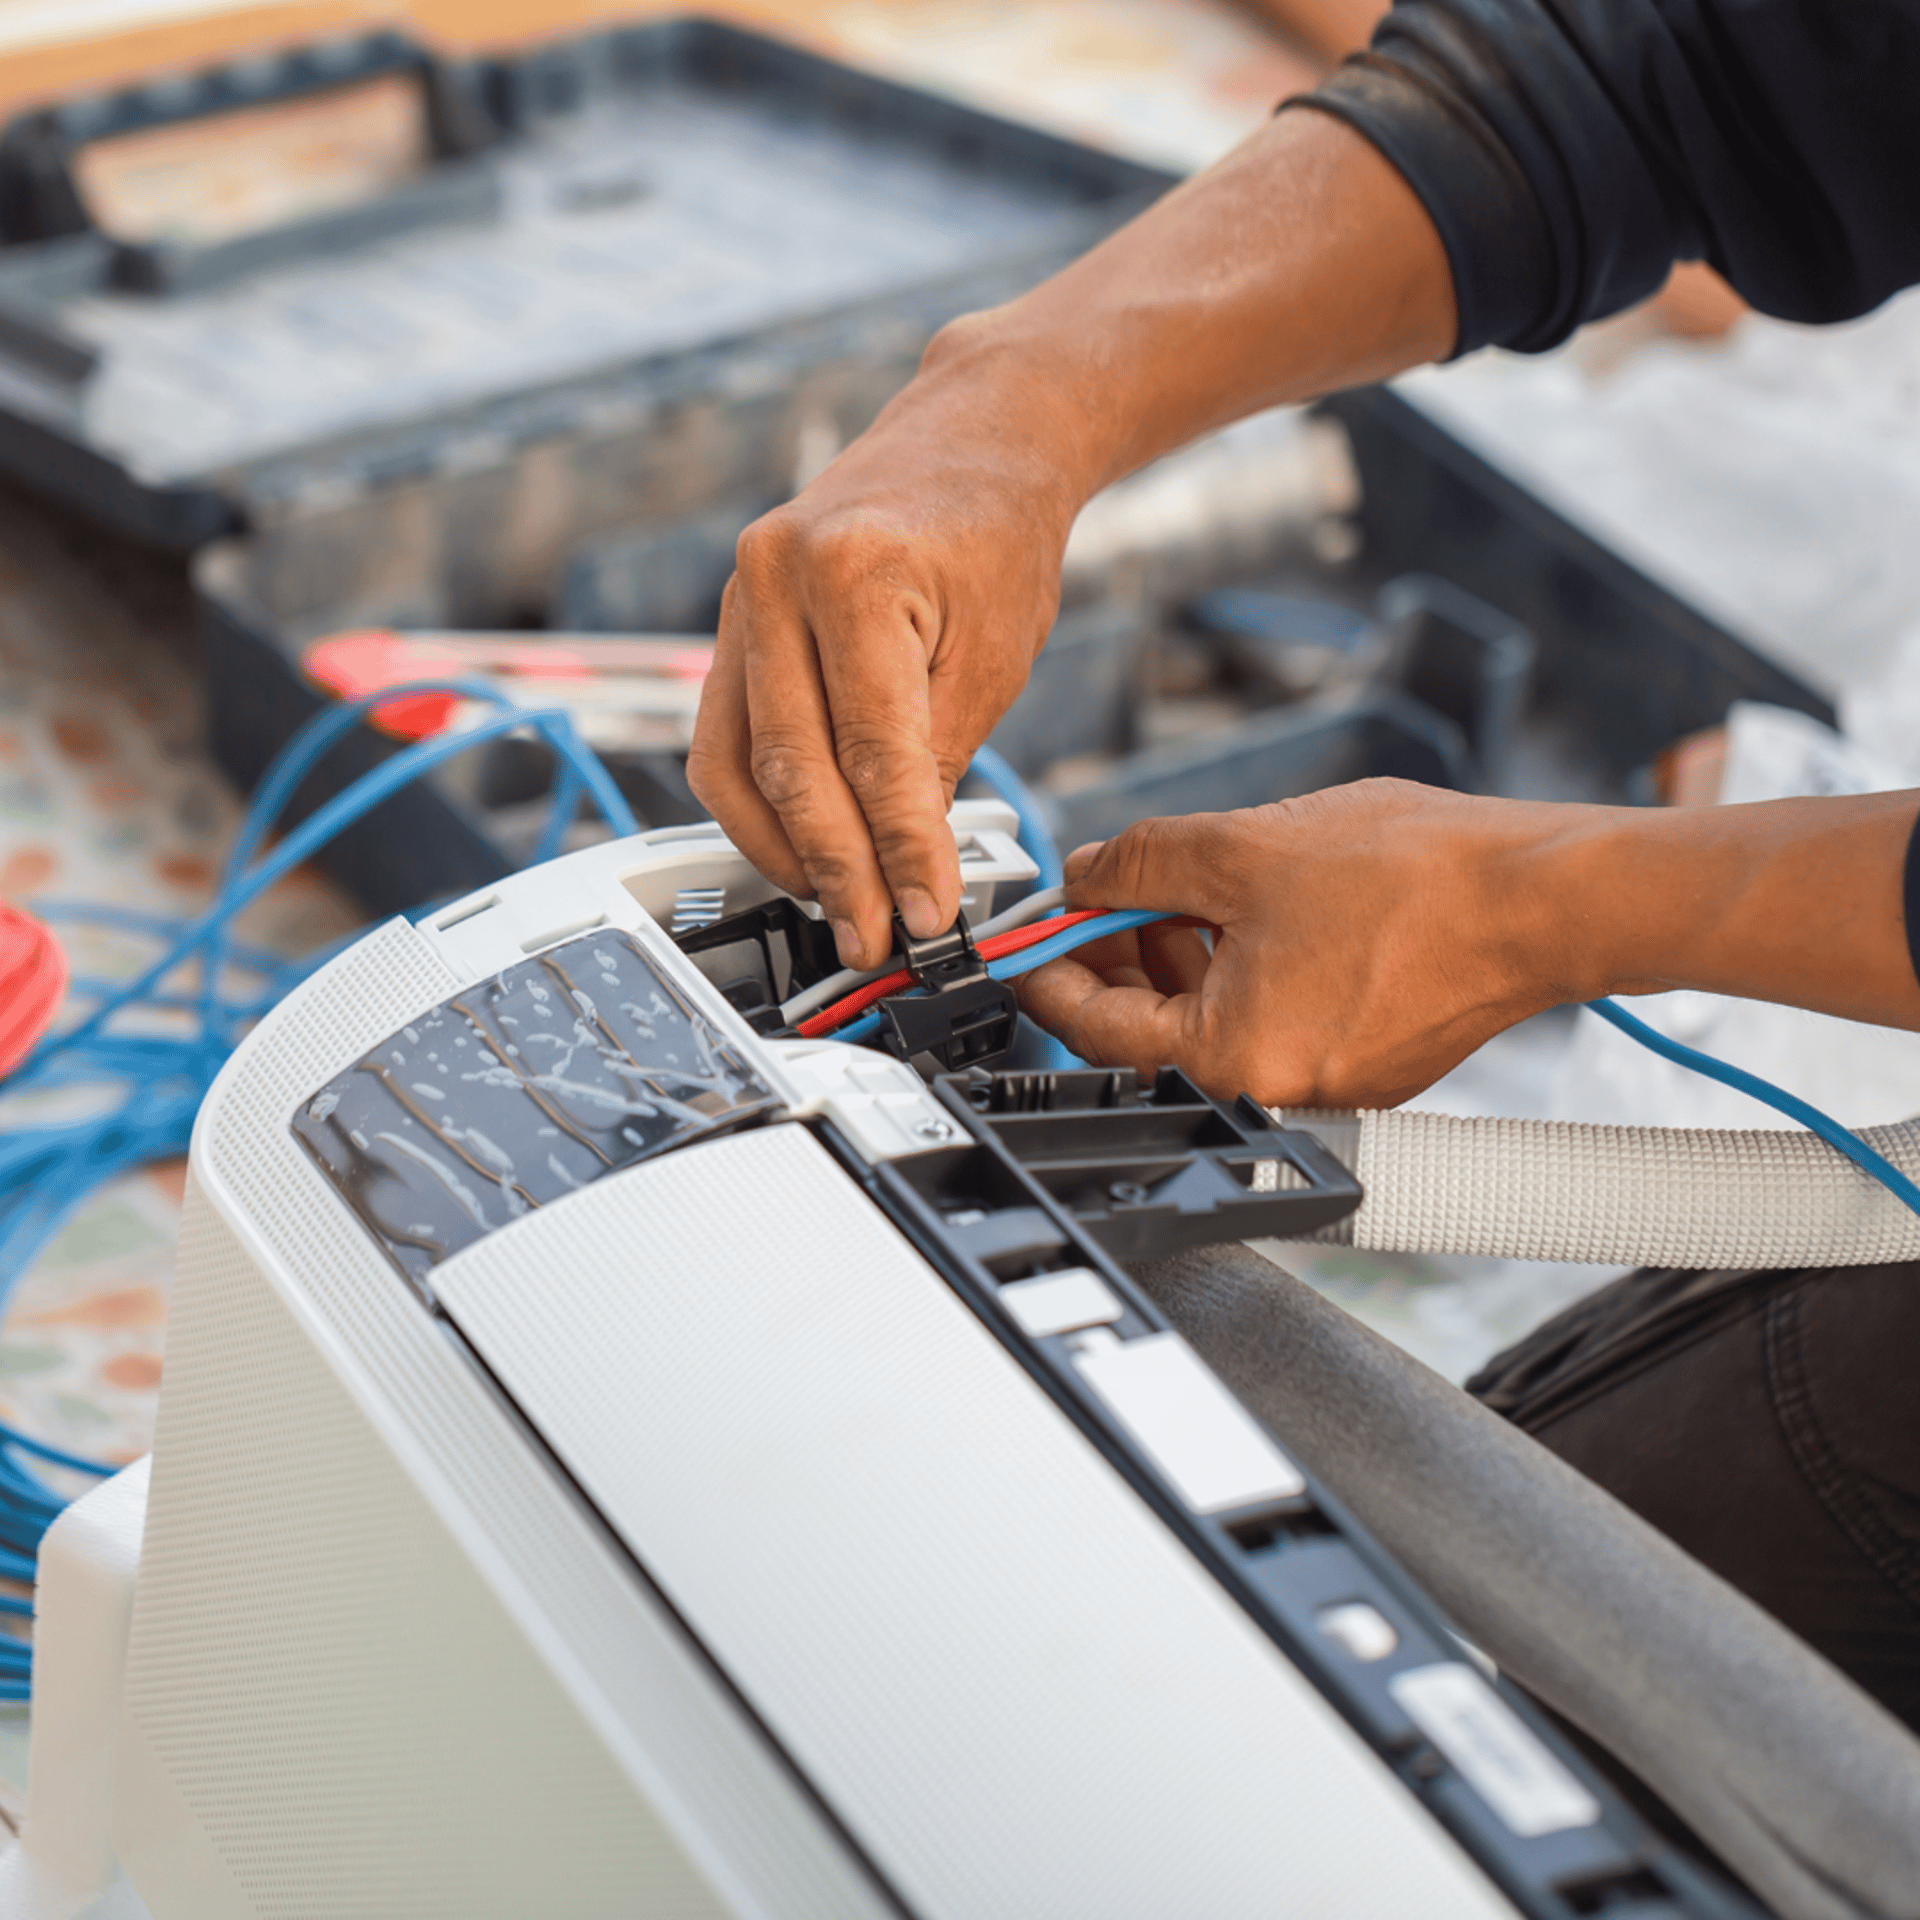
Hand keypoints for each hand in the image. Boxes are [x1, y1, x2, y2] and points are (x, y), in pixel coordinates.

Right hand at [686, 326, 1083, 969]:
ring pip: (735, 766)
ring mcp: (738, 599)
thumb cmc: (993, 534)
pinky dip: (757, 807)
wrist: (967, 440)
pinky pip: (723, 740)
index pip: (872, 751)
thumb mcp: (992, 658)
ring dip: (783, 853)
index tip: (924, 918)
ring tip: (841, 907)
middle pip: (792, 768)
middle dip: (838, 872)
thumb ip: (936, 763)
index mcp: (853, 572)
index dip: (898, 852)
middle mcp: (773, 577)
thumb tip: (904, 874)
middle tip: (878, 938)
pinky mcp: (729, 625)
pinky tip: (801, 850)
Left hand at [1016, 779, 1919, 1107]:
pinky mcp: (1366, 1062)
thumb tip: (1081, 876)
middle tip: (1103, 891)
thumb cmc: (1416, 878)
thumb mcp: (1238, 846)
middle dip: (1119, 953)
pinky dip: (1241, 968)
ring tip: (1184, 883)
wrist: (1545, 893)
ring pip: (1213, 1020)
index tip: (1022, 935)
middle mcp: (1277, 1092)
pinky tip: (1247, 906)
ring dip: (1180, 953)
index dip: (1047, 968)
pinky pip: (1271, 1018)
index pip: (1095, 1026)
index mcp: (1232, 1060)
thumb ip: (1135, 864)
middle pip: (1153, 1030)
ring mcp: (1327, 1084)